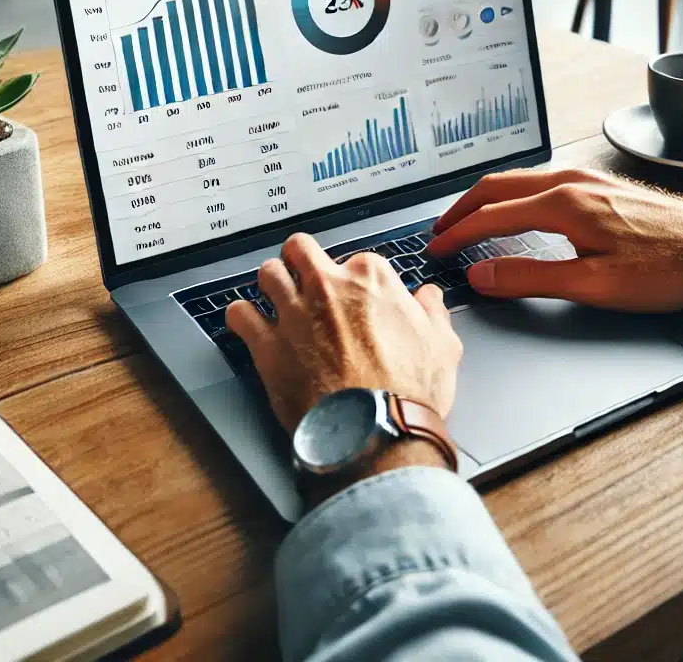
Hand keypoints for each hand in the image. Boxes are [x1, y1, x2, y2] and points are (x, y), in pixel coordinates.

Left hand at [226, 233, 462, 434]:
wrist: (375, 432)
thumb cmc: (409, 392)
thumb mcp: (442, 347)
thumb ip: (433, 313)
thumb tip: (429, 297)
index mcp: (371, 279)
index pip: (356, 259)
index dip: (354, 279)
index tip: (354, 296)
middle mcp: (328, 286)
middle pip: (300, 249)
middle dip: (300, 260)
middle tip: (303, 278)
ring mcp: (294, 313)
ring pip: (267, 273)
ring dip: (271, 283)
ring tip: (275, 297)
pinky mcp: (267, 344)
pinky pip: (240, 314)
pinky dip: (241, 317)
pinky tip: (248, 324)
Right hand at [428, 168, 682, 311]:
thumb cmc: (666, 267)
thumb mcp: (592, 284)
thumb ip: (529, 278)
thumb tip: (481, 274)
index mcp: (562, 203)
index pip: (490, 216)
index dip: (457, 234)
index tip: (436, 249)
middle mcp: (570, 180)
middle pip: (497, 187)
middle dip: (461, 208)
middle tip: (440, 230)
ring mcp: (587, 177)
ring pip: (518, 179)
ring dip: (486, 199)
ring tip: (469, 220)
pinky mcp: (601, 184)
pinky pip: (539, 180)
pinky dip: (512, 194)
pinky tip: (517, 209)